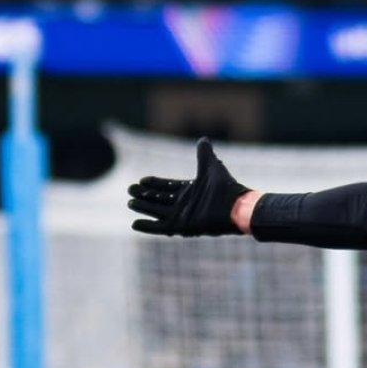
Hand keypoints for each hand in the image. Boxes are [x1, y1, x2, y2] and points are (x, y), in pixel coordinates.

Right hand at [127, 138, 248, 236]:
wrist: (236, 206)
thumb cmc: (226, 188)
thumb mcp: (212, 166)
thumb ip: (204, 154)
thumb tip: (203, 139)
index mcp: (190, 191)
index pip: (167, 187)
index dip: (154, 184)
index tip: (141, 179)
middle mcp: (184, 204)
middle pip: (159, 199)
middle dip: (145, 195)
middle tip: (130, 190)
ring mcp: (183, 217)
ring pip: (157, 211)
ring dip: (143, 207)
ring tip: (130, 203)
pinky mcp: (182, 227)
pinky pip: (161, 228)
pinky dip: (148, 227)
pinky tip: (135, 224)